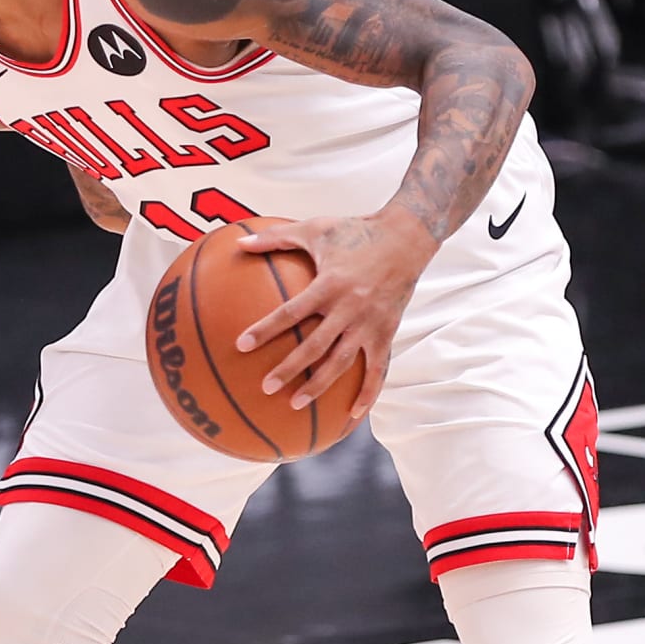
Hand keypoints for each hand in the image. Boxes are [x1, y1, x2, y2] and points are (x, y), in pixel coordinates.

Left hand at [233, 209, 436, 418]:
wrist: (407, 237)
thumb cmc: (355, 230)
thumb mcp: (314, 228)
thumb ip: (275, 238)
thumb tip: (238, 244)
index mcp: (328, 284)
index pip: (291, 312)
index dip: (266, 329)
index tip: (241, 345)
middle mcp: (349, 308)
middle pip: (315, 345)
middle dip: (289, 368)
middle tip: (265, 387)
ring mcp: (370, 323)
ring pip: (342, 362)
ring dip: (319, 385)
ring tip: (295, 404)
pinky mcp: (387, 332)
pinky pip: (378, 369)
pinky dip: (368, 393)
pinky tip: (351, 415)